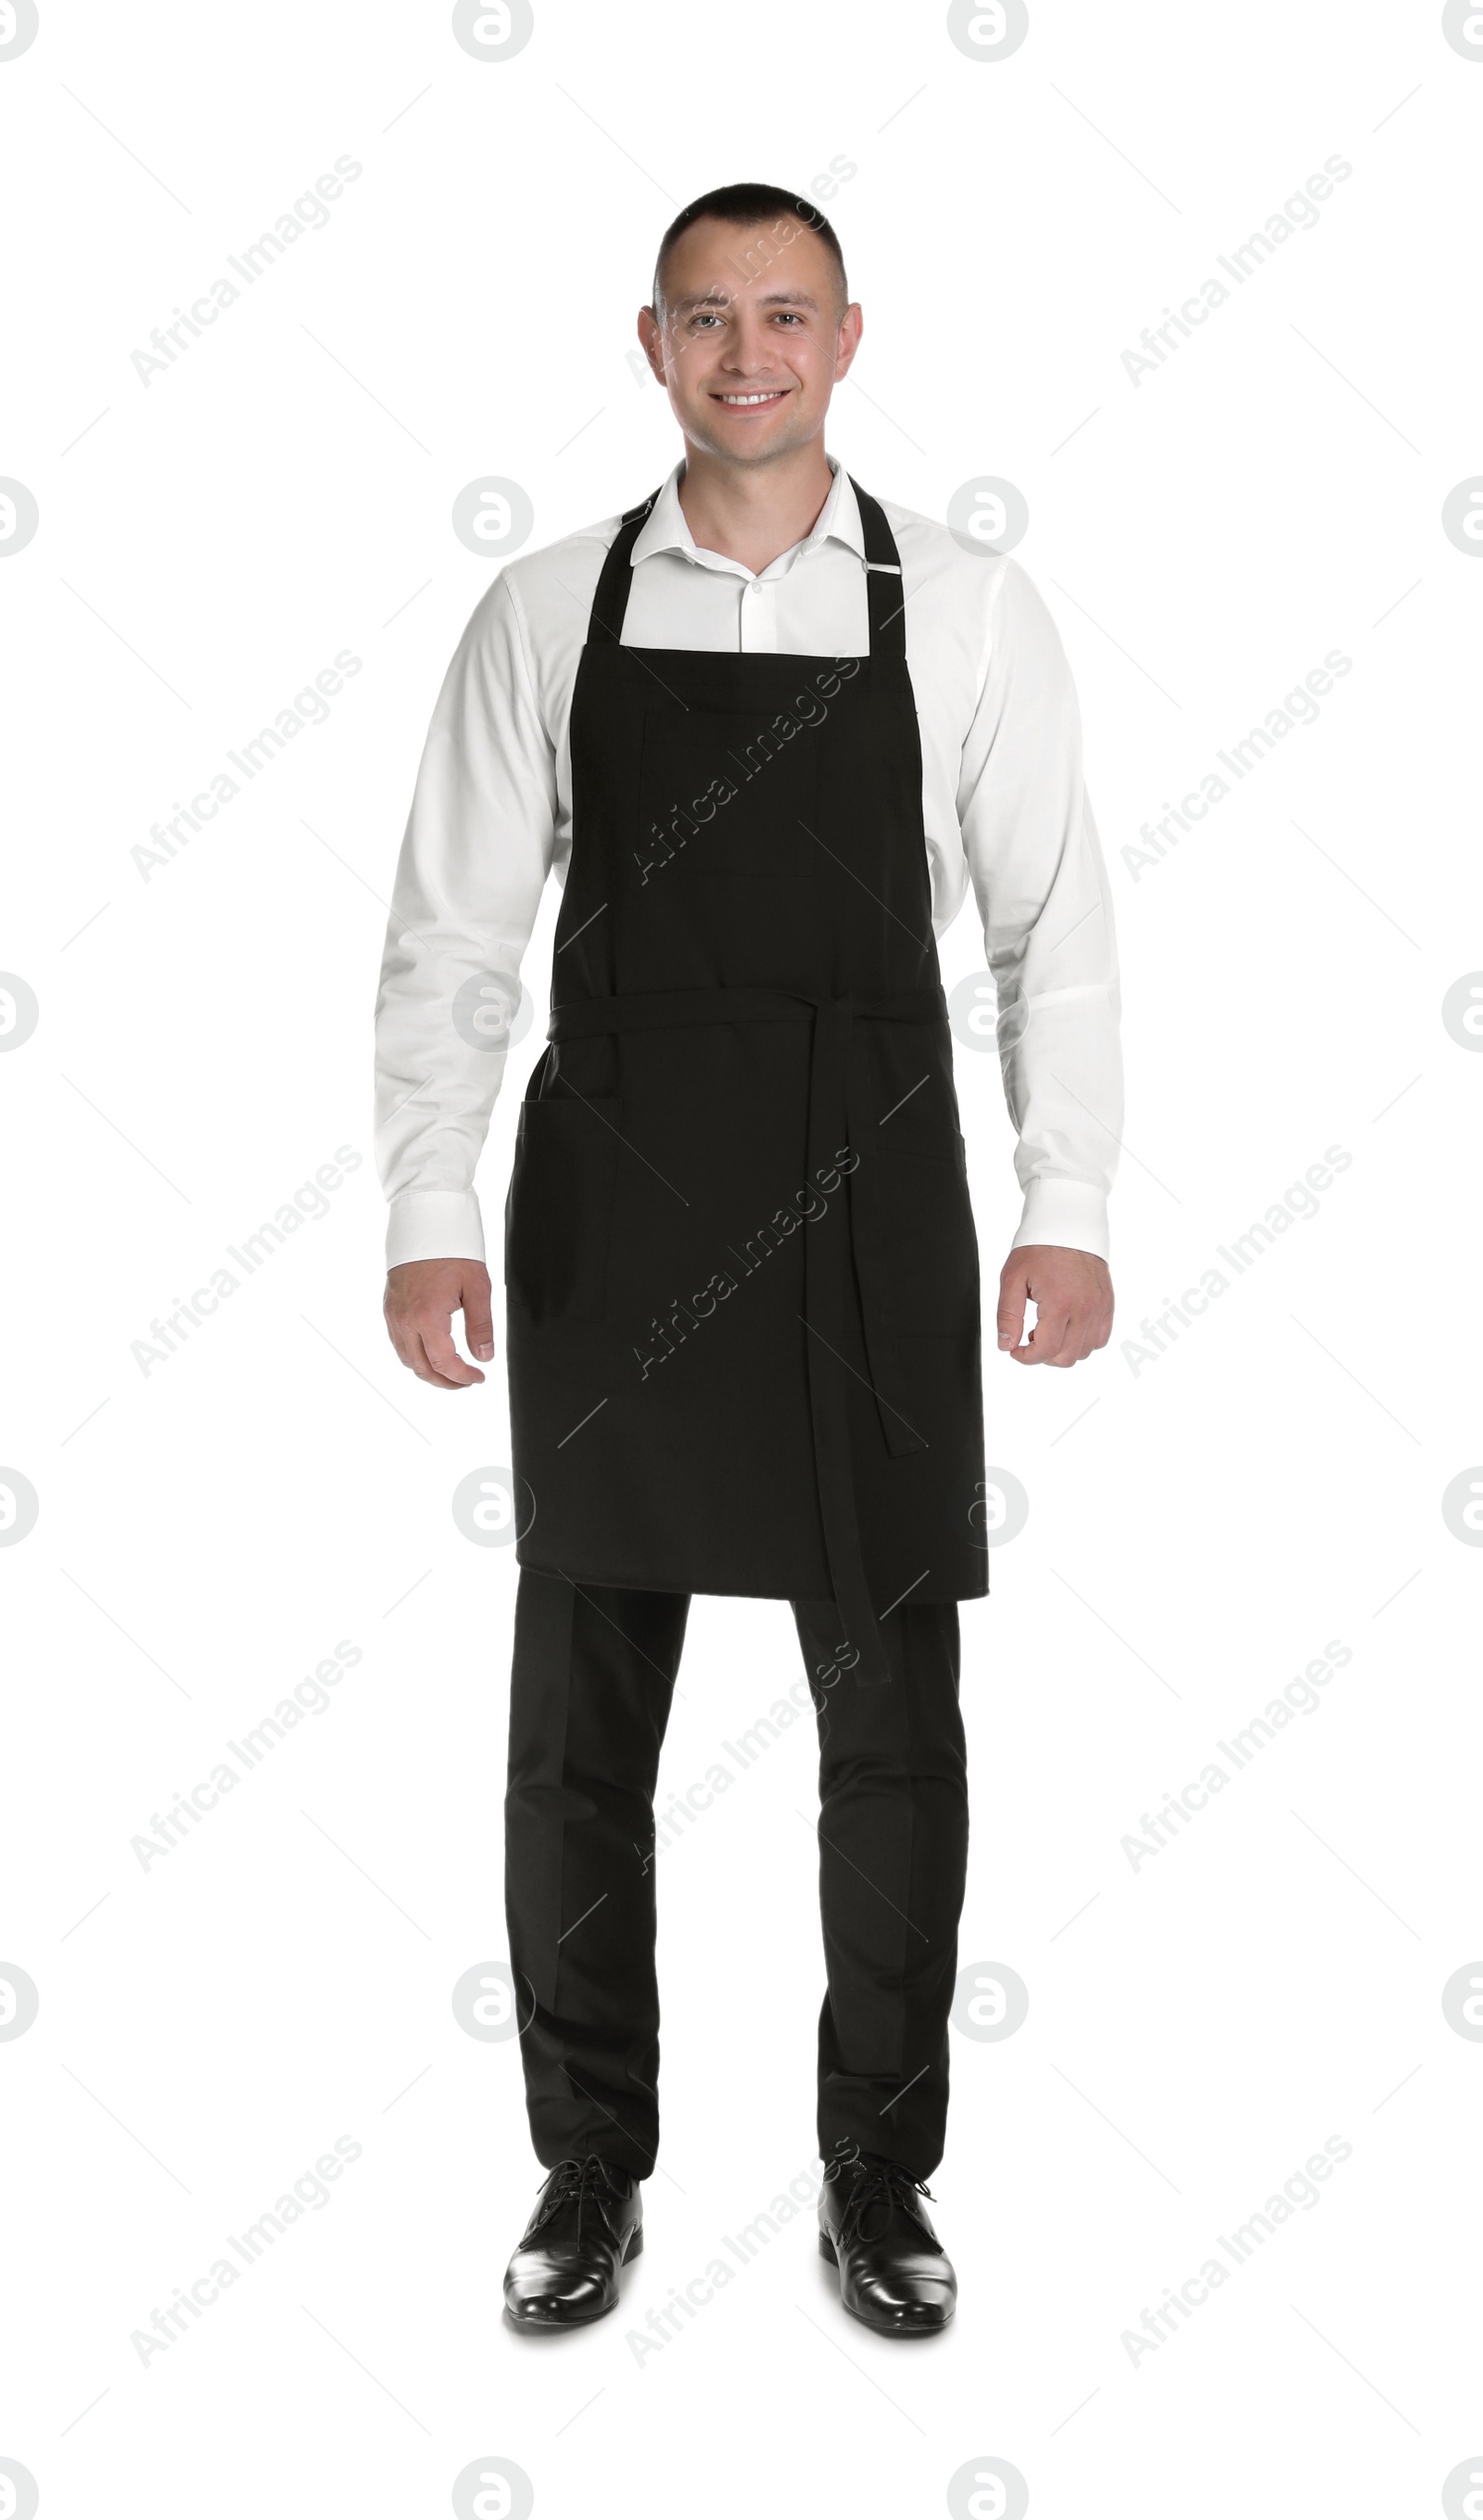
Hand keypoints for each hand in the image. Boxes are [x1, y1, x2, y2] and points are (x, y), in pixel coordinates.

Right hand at [384, 1257, 493, 1387]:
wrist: (425, 1226)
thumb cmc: (452, 1252)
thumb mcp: (477, 1288)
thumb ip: (481, 1327)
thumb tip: (484, 1356)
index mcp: (427, 1317)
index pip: (443, 1363)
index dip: (463, 1377)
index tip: (478, 1378)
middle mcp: (404, 1320)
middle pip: (421, 1369)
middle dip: (446, 1382)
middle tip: (466, 1381)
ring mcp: (393, 1316)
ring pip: (407, 1360)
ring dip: (429, 1371)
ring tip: (451, 1371)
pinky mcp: (389, 1309)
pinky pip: (398, 1344)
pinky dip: (415, 1356)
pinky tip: (432, 1352)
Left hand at [996, 1244, 1112, 1367]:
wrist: (1068, 1224)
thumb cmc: (1039, 1248)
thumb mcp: (1012, 1279)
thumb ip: (1008, 1316)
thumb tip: (1006, 1346)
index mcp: (1060, 1303)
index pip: (1046, 1350)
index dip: (1026, 1357)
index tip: (1015, 1350)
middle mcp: (1086, 1309)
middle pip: (1066, 1357)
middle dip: (1043, 1355)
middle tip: (1030, 1336)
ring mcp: (1100, 1307)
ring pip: (1084, 1351)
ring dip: (1063, 1349)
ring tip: (1048, 1327)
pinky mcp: (1108, 1304)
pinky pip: (1100, 1338)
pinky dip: (1082, 1340)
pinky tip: (1066, 1325)